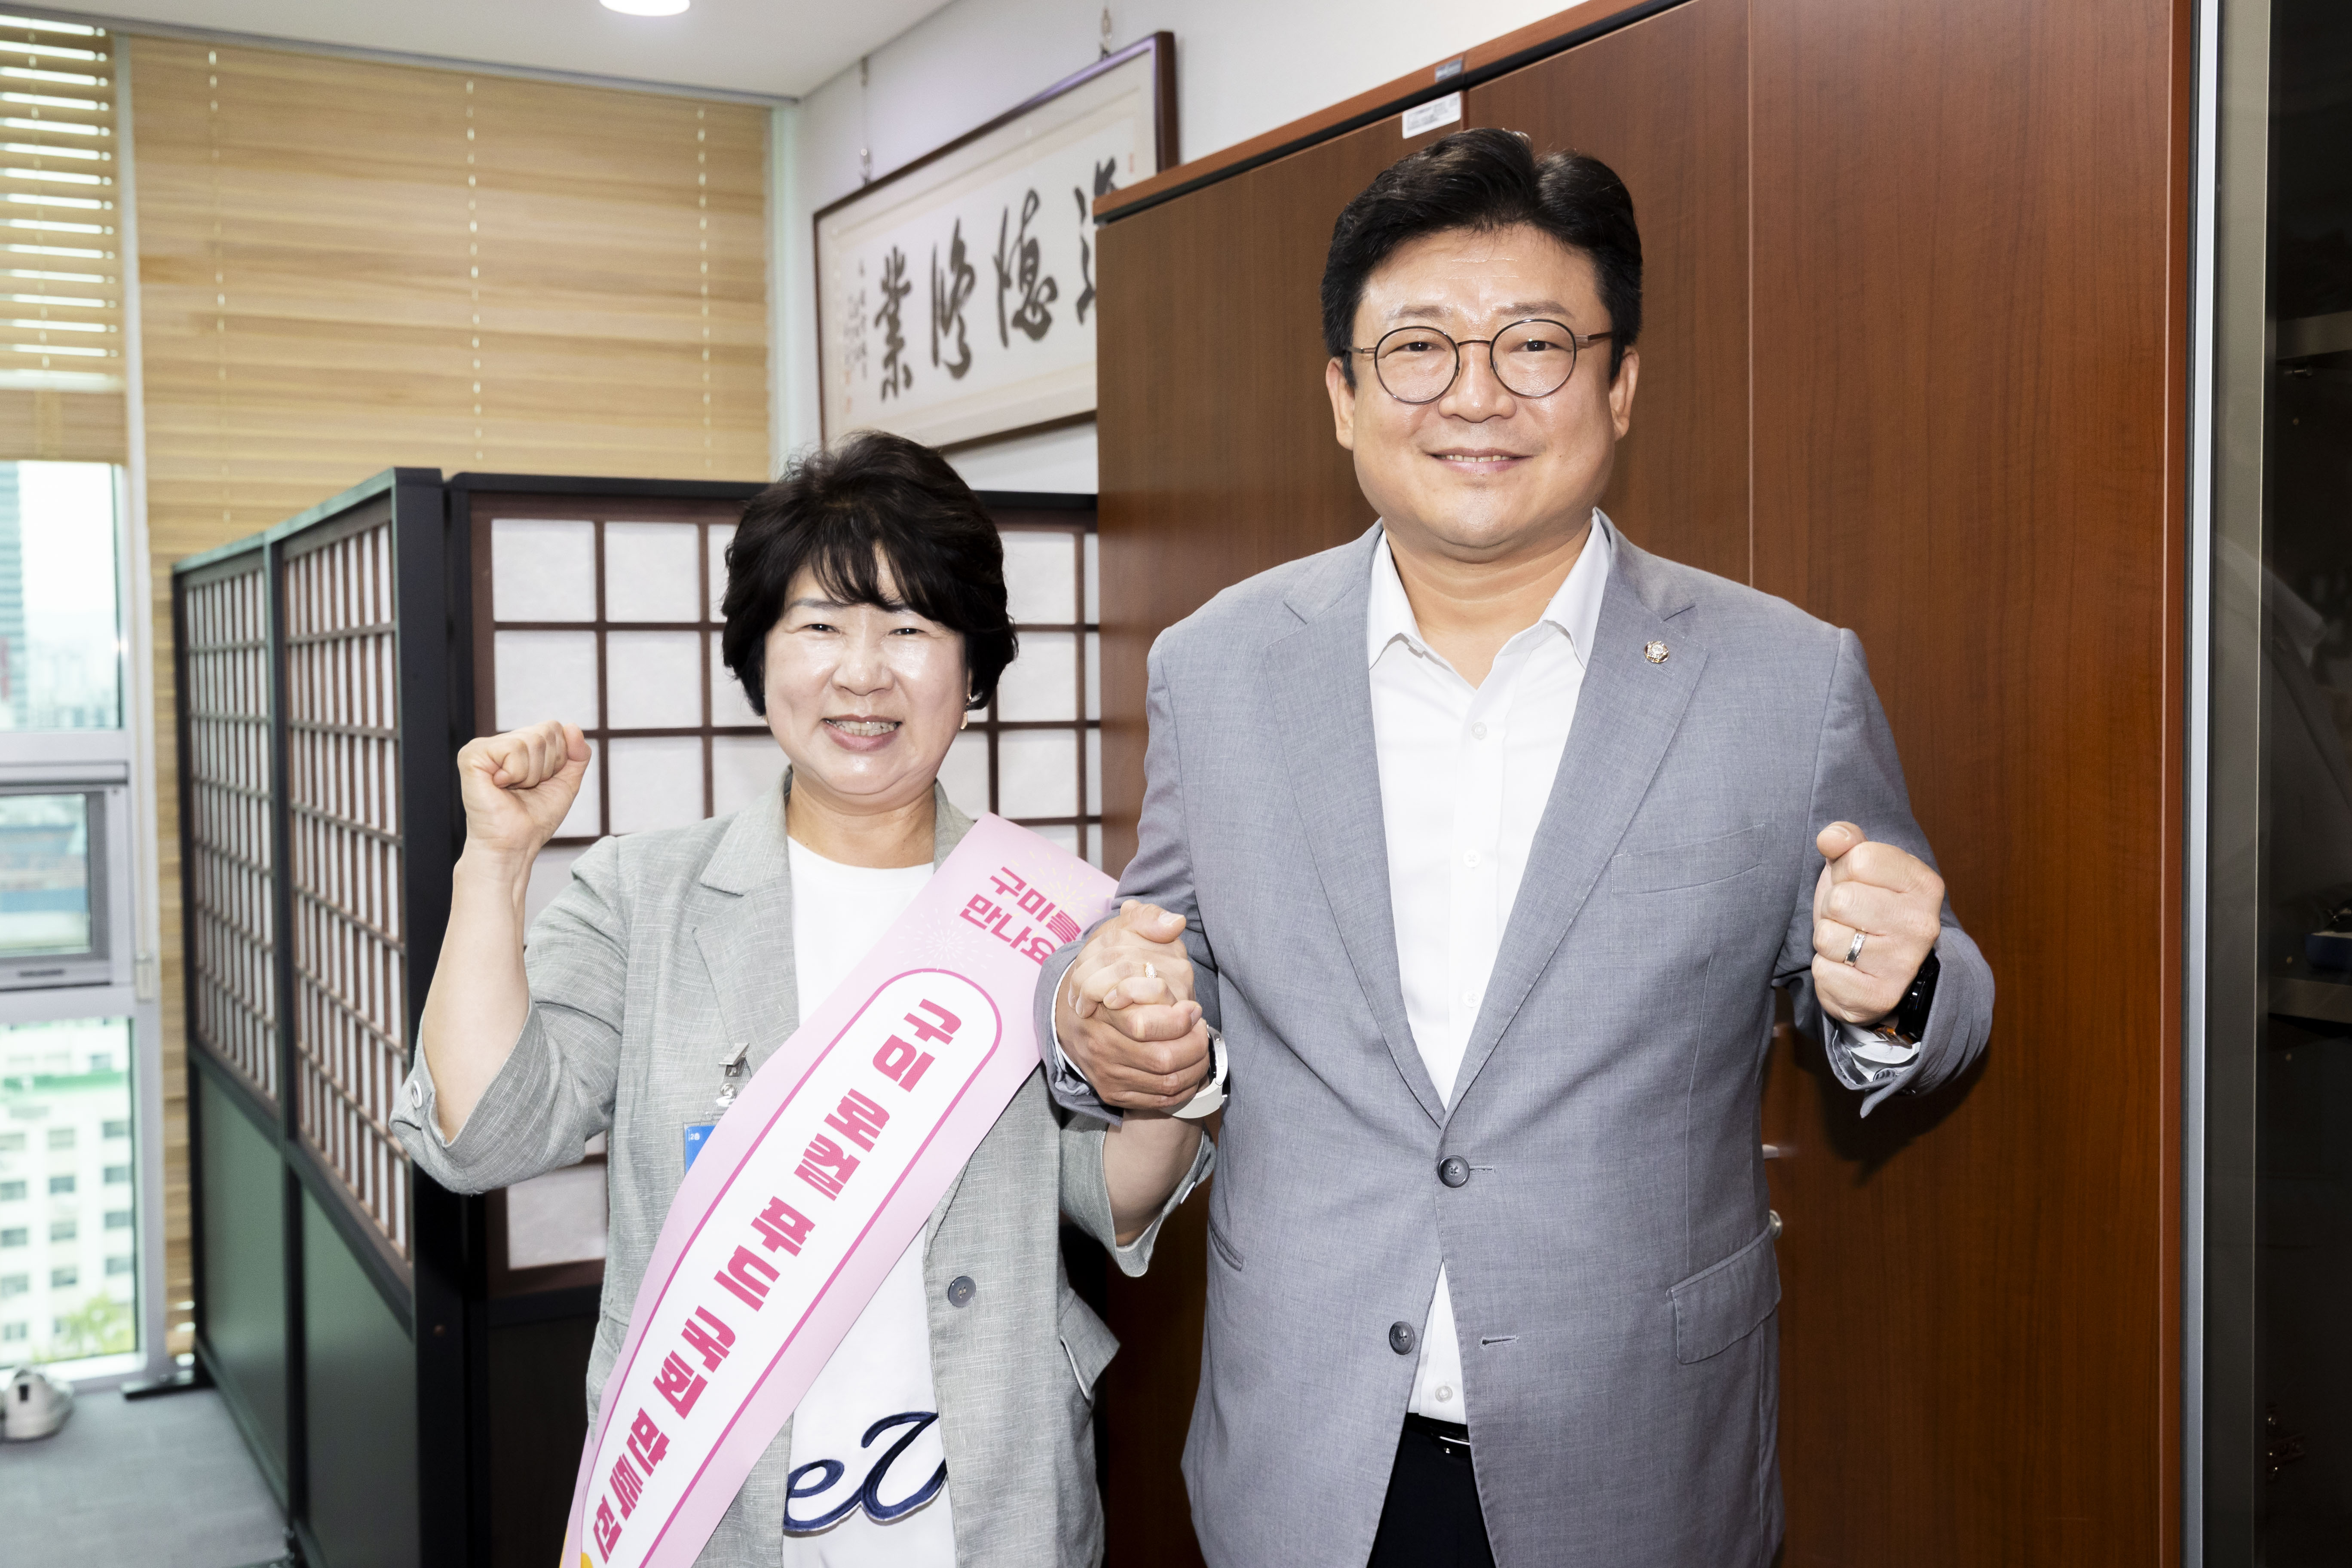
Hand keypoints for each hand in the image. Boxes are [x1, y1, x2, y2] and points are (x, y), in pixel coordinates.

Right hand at [455, 720, 590, 865]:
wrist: (515, 843)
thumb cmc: (536, 817)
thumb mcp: (567, 782)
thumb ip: (577, 754)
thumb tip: (573, 726)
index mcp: (519, 745)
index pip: (553, 727)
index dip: (558, 758)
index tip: (542, 782)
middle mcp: (500, 741)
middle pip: (545, 731)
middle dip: (546, 766)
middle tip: (525, 788)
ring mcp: (483, 746)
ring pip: (532, 740)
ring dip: (532, 774)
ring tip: (514, 789)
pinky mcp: (472, 755)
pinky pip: (513, 749)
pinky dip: (516, 773)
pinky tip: (500, 786)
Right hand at [1055, 900, 1212, 1110]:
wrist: (1068, 1017)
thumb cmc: (1102, 973)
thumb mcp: (1116, 938)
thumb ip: (1144, 924)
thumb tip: (1174, 922)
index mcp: (1099, 1011)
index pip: (1142, 1024)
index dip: (1178, 1020)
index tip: (1193, 1008)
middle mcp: (1100, 1046)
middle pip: (1161, 1059)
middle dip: (1194, 1046)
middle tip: (1202, 1029)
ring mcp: (1106, 1073)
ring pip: (1164, 1082)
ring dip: (1194, 1067)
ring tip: (1201, 1045)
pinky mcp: (1113, 1092)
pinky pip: (1158, 1100)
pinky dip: (1183, 1088)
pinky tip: (1192, 1068)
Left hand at [1809, 821, 1942, 1026]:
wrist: (1881, 966)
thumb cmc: (1867, 906)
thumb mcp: (1859, 865)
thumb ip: (1847, 840)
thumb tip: (1831, 838)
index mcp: (1923, 884)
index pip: (1860, 858)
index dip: (1845, 870)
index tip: (1858, 883)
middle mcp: (1921, 925)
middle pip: (1841, 899)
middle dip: (1832, 907)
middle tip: (1849, 918)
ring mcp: (1903, 964)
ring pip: (1827, 937)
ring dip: (1827, 939)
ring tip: (1848, 941)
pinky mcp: (1880, 997)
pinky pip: (1824, 973)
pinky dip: (1826, 970)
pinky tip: (1846, 968)